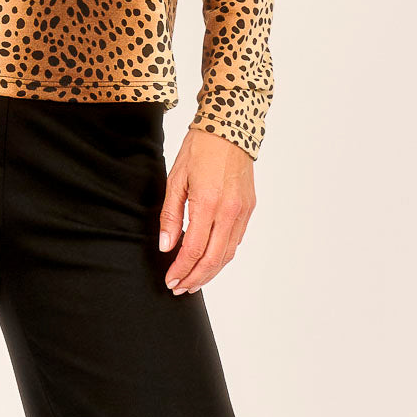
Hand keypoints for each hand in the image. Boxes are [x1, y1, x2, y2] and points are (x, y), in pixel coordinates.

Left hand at [158, 127, 255, 295]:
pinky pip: (236, 240)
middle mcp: (229, 211)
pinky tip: (209, 259)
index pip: (194, 249)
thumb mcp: (176, 178)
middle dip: (195, 278)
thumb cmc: (199, 149)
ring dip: (210, 272)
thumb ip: (171, 214)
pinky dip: (222, 255)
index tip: (171, 281)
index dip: (181, 269)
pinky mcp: (249, 208)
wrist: (229, 129)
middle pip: (214, 259)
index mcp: (208, 203)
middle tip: (180, 288)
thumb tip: (167, 245)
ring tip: (193, 280)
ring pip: (228, 254)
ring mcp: (242, 211)